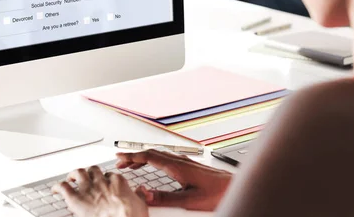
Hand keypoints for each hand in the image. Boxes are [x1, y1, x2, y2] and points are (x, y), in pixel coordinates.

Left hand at [53, 166, 148, 216]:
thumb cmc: (131, 216)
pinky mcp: (76, 198)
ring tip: (71, 177)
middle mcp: (102, 181)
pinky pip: (63, 187)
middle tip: (87, 175)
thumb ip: (139, 196)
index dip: (107, 179)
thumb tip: (141, 191)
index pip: (111, 175)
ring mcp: (88, 188)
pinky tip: (55, 189)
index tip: (106, 182)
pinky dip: (57, 186)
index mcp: (118, 182)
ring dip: (73, 174)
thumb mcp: (141, 205)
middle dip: (90, 172)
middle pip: (94, 170)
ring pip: (78, 173)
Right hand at [116, 149, 232, 210]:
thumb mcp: (189, 200)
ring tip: (132, 165)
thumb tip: (145, 194)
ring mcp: (185, 162)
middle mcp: (180, 161)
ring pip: (159, 155)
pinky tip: (154, 166)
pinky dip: (154, 160)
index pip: (149, 156)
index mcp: (178, 167)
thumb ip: (165, 198)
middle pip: (152, 153)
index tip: (119, 158)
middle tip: (120, 162)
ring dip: (143, 158)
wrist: (234, 187)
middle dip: (134, 156)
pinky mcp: (189, 166)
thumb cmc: (217, 193)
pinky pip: (166, 158)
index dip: (132, 156)